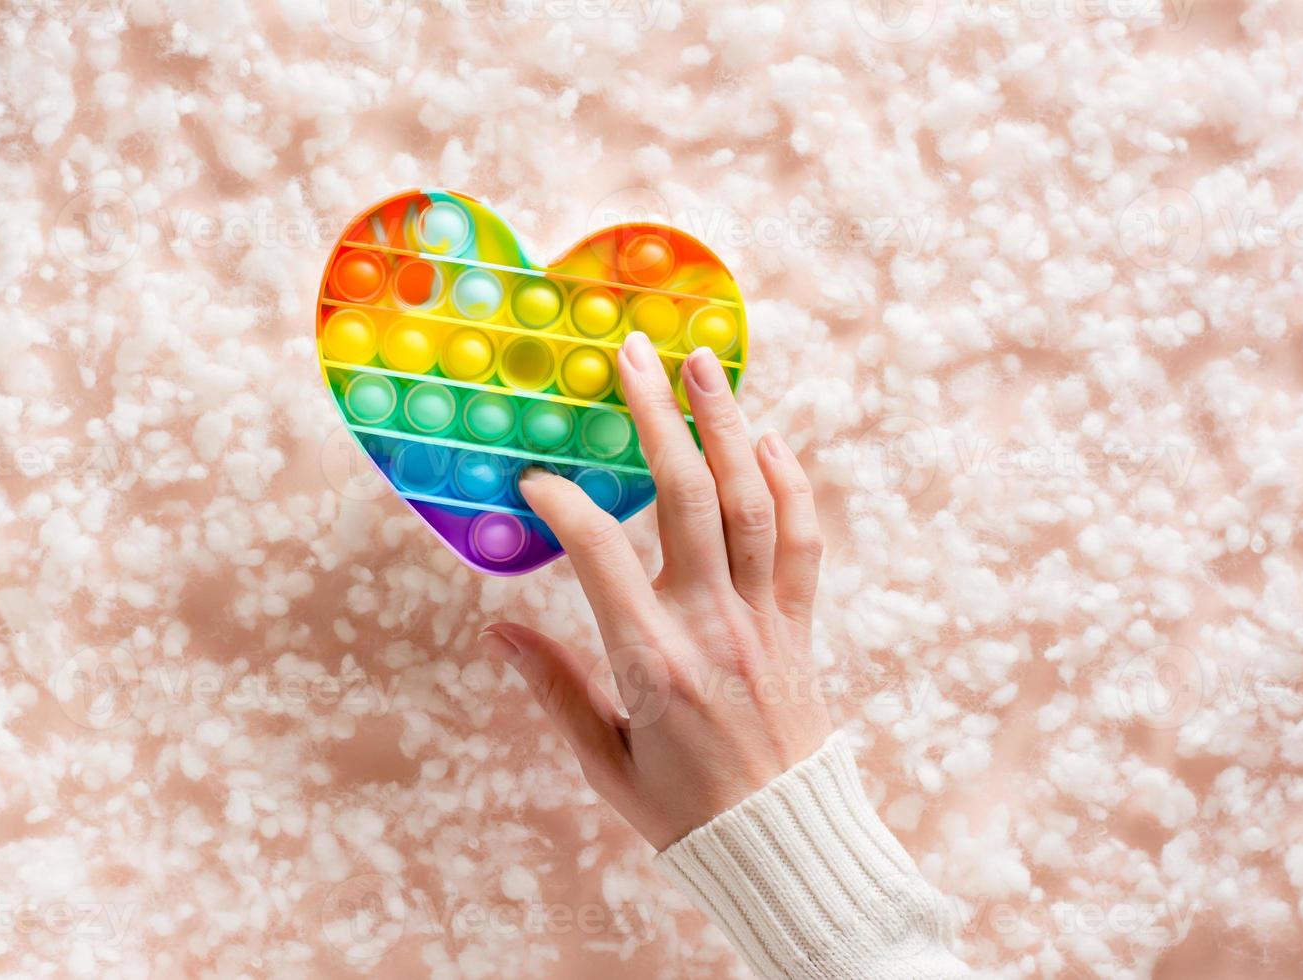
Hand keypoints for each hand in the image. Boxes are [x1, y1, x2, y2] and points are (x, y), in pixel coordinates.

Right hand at [478, 331, 832, 849]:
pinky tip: (768, 441)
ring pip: (751, 502)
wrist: (784, 847)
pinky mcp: (800, 624)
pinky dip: (790, 485)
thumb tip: (498, 629)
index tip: (536, 478)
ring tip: (706, 365)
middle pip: (686, 497)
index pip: (599, 551)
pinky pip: (803, 541)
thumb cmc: (684, 812)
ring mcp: (765, 619)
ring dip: (728, 426)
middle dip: (657, 417)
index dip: (563, 503)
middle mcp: (712, 625)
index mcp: (651, 660)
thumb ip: (554, 689)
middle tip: (636, 356)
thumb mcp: (603, 761)